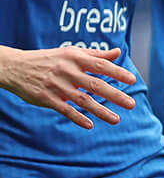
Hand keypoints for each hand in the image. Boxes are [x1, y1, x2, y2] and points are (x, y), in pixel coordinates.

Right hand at [0, 45, 136, 128]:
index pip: (101, 65)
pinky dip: (77, 118)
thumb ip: (96, 55)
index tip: (133, 80)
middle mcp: (68, 71)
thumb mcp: (72, 53)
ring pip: (82, 100)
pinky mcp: (46, 98)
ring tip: (116, 119)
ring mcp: (57, 86)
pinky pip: (65, 109)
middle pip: (95, 84)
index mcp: (76, 58)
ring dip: (100, 111)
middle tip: (131, 104)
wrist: (17, 67)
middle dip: (115, 95)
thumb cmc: (50, 59)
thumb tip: (118, 53)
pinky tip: (90, 125)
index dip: (117, 72)